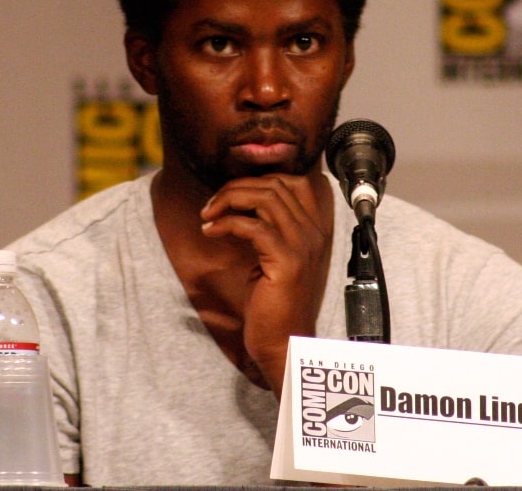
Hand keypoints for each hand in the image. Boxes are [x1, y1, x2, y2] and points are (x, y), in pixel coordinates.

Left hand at [200, 174, 331, 397]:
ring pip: (265, 198)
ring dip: (229, 200)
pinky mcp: (286, 261)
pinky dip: (227, 223)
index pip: (291, 181)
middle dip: (236, 187)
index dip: (257, 179)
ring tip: (208, 214)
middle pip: (274, 185)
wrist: (284, 342)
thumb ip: (267, 227)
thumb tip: (239, 201)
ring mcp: (302, 245)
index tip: (231, 194)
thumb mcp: (274, 256)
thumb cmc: (274, 303)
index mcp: (313, 229)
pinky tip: (210, 231)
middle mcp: (313, 232)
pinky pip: (253, 226)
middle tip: (212, 204)